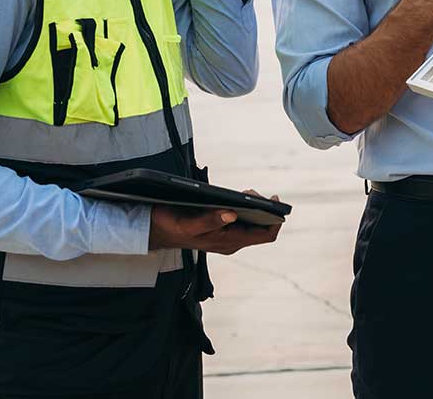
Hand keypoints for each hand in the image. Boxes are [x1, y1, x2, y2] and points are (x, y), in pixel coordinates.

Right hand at [148, 197, 282, 254]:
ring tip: (246, 192)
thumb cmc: (171, 227)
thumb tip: (232, 214)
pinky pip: (243, 220)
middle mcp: (232, 241)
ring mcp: (227, 237)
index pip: (265, 236)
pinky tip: (238, 197)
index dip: (276, 220)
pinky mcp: (221, 229)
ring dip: (255, 206)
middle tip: (251, 191)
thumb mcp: (188, 223)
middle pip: (262, 228)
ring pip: (253, 224)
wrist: (155, 230)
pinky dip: (246, 207)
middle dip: (264, 208)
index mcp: (228, 242)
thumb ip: (209, 221)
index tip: (273, 200)